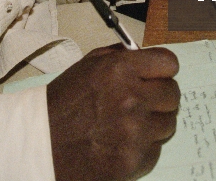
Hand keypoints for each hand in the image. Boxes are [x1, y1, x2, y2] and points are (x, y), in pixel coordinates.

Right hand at [47, 46, 179, 180]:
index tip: (157, 76)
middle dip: (159, 97)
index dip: (162, 70)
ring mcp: (135, 132)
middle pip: (173, 94)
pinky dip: (144, 147)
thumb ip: (121, 57)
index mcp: (119, 70)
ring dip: (153, 123)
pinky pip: (157, 148)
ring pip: (168, 123)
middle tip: (142, 102)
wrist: (42, 144)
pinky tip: (122, 142)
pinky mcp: (135, 160)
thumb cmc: (63, 104)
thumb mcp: (88, 66)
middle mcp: (131, 99)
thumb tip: (147, 56)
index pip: (168, 63)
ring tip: (127, 124)